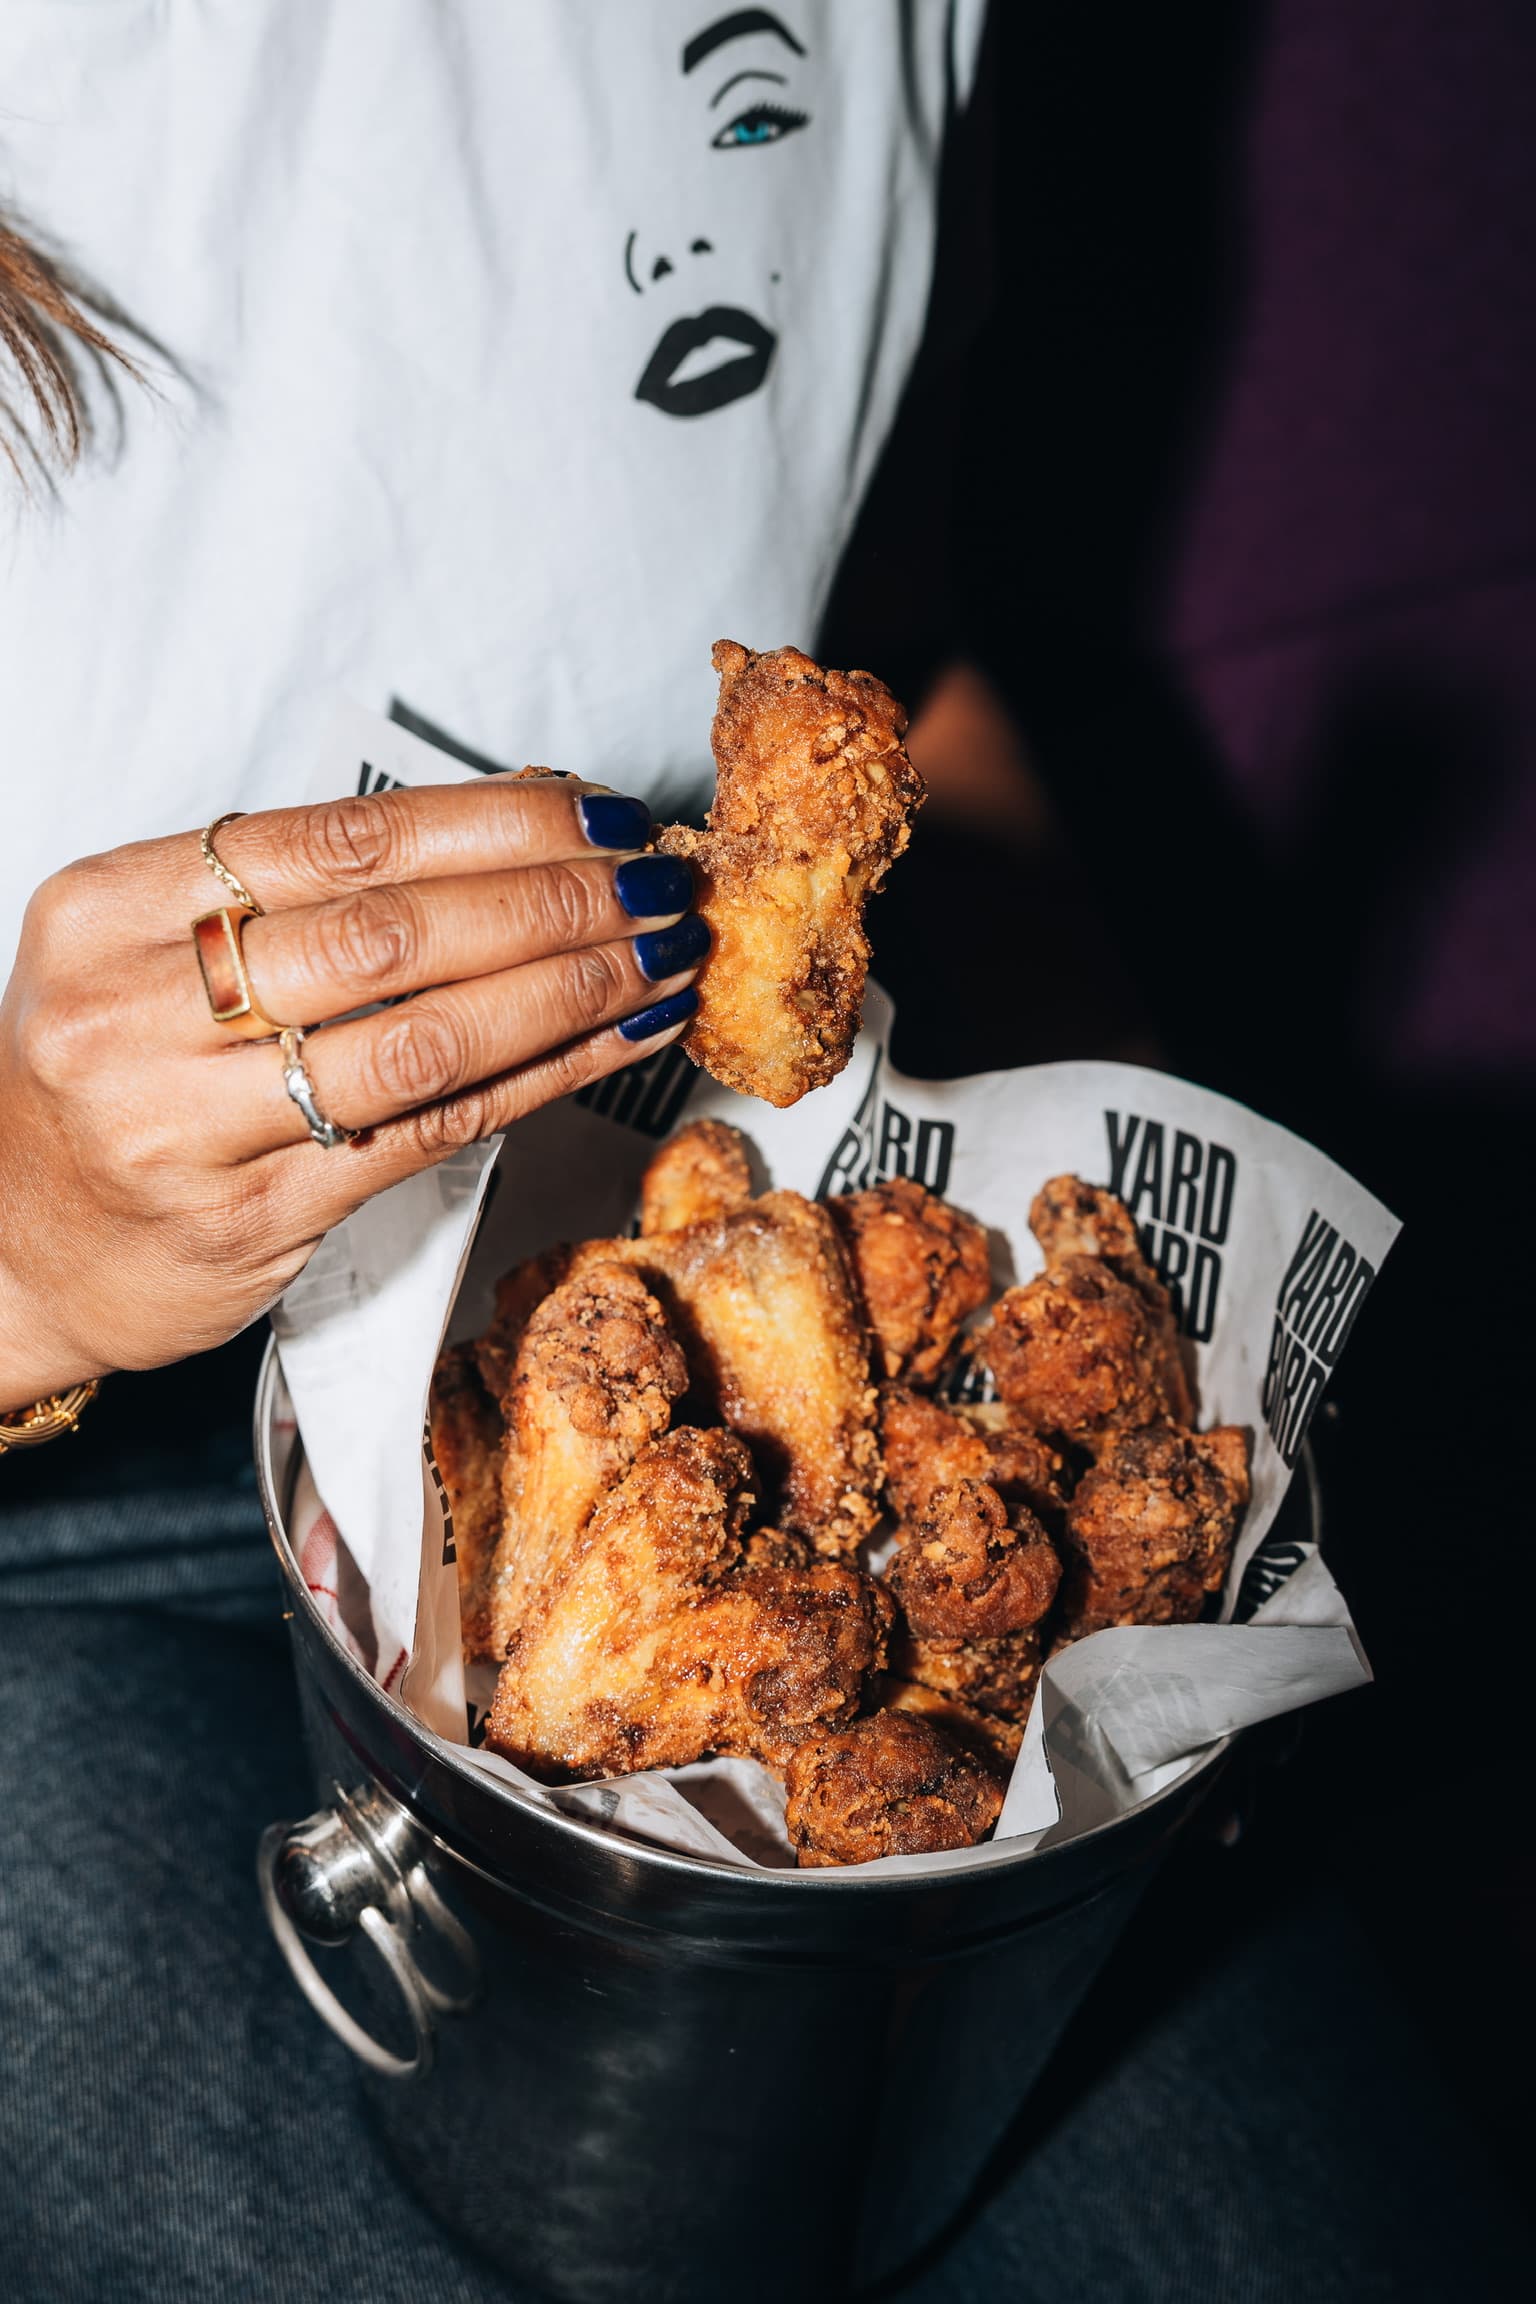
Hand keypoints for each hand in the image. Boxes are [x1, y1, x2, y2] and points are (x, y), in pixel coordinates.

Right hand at [0, 778, 705, 1407]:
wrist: (7, 1250)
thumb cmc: (110, 1081)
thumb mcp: (148, 954)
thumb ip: (296, 896)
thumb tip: (515, 826)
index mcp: (112, 909)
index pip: (342, 836)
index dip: (493, 819)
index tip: (595, 809)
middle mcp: (137, 1009)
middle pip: (394, 929)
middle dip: (555, 897)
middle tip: (656, 879)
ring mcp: (191, 1123)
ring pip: (425, 1035)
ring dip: (572, 987)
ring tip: (662, 954)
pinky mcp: (255, 1217)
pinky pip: (433, 1130)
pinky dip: (545, 1077)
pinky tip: (618, 1041)